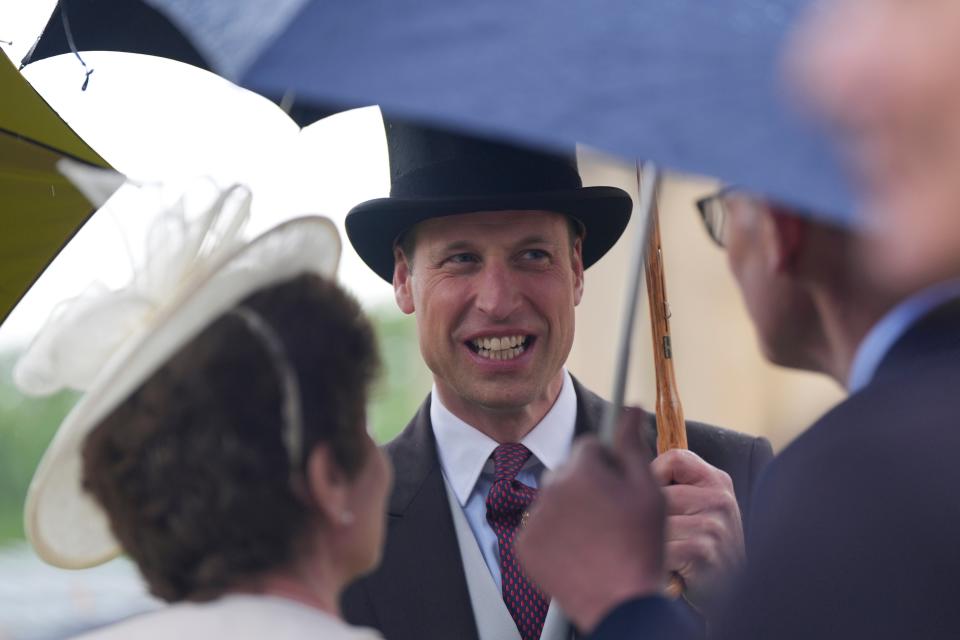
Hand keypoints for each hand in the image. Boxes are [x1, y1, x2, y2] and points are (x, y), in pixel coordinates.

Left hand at [515, 409, 665, 632]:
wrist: (621, 603)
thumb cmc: (640, 546)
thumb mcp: (648, 490)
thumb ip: (632, 443)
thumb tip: (629, 406)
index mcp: (581, 470)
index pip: (589, 447)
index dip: (608, 465)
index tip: (619, 487)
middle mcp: (551, 488)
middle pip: (568, 471)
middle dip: (586, 484)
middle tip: (610, 516)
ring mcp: (534, 518)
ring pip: (553, 499)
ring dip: (569, 509)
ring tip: (595, 536)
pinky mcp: (525, 545)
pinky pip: (539, 526)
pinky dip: (553, 534)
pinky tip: (576, 550)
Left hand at [652, 448, 744, 610]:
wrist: (729, 596)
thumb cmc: (702, 548)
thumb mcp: (699, 508)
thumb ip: (677, 485)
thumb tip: (626, 464)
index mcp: (717, 482)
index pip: (674, 459)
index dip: (653, 475)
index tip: (649, 497)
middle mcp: (719, 499)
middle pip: (658, 492)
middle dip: (646, 518)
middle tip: (654, 537)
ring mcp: (713, 526)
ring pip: (654, 521)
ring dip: (649, 541)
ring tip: (661, 553)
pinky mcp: (702, 552)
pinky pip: (658, 546)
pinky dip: (656, 561)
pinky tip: (666, 568)